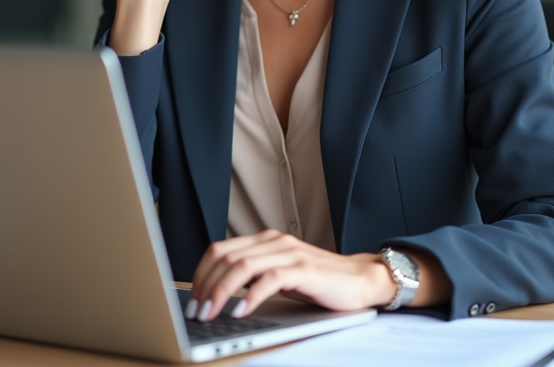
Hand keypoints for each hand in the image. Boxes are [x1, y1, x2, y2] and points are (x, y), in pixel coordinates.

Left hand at [185, 230, 395, 320]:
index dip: (201, 274)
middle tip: (196, 311)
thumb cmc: (319, 282)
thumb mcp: (279, 276)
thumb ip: (254, 276)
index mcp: (265, 240)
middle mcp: (274, 242)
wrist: (360, 281)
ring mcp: (290, 253)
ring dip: (221, 292)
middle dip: (205, 286)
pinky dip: (250, 296)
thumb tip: (218, 294)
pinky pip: (269, 279)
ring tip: (211, 313)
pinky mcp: (304, 270)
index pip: (220, 250)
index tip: (192, 299)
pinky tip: (240, 311)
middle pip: (226, 257)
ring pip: (242, 266)